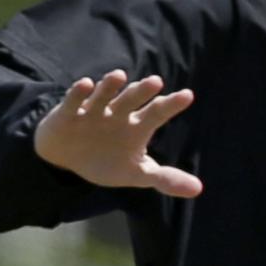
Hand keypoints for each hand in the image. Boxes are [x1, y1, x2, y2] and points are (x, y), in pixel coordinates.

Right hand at [34, 69, 201, 196]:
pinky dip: (79, 94)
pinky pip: (74, 102)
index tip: (188, 95)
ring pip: (104, 95)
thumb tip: (198, 189)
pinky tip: (86, 84)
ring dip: (110, 86)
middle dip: (142, 91)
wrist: (66, 159)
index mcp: (137, 126)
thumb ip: (165, 179)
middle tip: (156, 82)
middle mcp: (117, 114)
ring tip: (120, 76)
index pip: (157, 113)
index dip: (171, 105)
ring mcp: (93, 112)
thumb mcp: (137, 174)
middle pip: (132, 100)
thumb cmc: (107, 160)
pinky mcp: (68, 114)